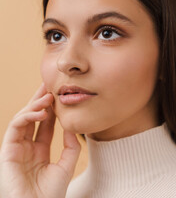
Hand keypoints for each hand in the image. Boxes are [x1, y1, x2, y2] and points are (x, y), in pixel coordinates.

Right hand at [0, 83, 80, 197]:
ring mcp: (16, 148)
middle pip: (32, 118)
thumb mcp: (66, 165)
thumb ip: (71, 145)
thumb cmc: (52, 193)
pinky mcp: (7, 151)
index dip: (51, 109)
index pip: (44, 124)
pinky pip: (15, 128)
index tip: (59, 94)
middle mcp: (26, 147)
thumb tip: (72, 125)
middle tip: (49, 84)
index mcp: (39, 151)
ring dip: (34, 105)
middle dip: (40, 101)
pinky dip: (26, 117)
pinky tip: (41, 112)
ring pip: (22, 119)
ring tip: (48, 96)